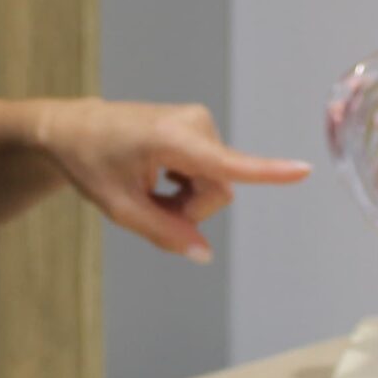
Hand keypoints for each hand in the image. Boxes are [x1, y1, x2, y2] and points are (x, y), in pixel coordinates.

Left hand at [35, 98, 309, 260]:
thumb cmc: (91, 163)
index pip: (226, 164)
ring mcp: (199, 123)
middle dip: (190, 210)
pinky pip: (210, 172)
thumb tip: (204, 255)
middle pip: (219, 190)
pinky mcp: (200, 127)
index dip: (268, 172)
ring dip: (186, 199)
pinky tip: (157, 177)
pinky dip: (185, 185)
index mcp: (170, 139)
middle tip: (150, 204)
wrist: (73, 128)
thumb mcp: (120, 208)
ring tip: (149, 189)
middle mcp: (194, 124)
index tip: (304, 170)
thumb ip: (164, 233)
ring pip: (216, 184)